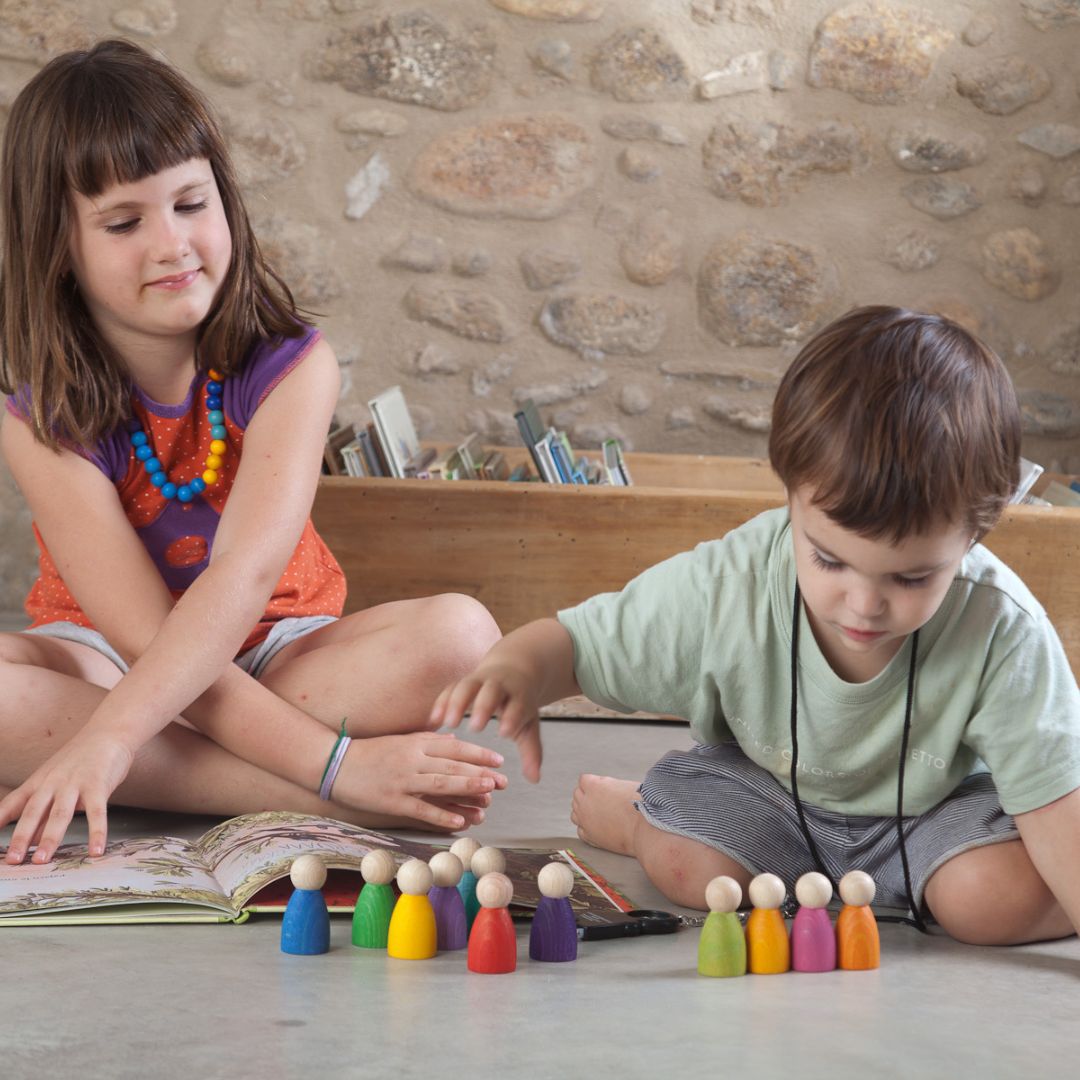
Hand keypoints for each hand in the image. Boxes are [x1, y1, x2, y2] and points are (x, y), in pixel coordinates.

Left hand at [0, 730, 134, 864]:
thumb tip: (31, 840)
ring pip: (60, 814)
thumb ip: (44, 809)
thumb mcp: (56, 779)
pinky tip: (96, 850)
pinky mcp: (99, 785)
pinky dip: (96, 832)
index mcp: (39, 781)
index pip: (13, 803)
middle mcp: (53, 782)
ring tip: (41, 860)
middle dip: (21, 838)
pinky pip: (97, 812)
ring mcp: (75, 783)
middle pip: (34, 812)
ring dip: (49, 838)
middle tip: (13, 860)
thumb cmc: (82, 758)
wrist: (109, 731)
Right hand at [331, 732, 507, 831]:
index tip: (498, 761)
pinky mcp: (391, 801)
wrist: (335, 763)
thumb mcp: (402, 740)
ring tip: (488, 794)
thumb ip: (429, 740)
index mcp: (415, 742)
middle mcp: (412, 759)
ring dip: (466, 789)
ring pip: (440, 785)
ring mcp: (402, 781)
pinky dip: (441, 816)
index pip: (454, 747)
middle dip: (480, 773)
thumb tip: (455, 739)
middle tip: (502, 781)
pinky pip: (420, 809)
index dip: (478, 754)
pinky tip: (459, 822)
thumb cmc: (371, 752)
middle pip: (452, 766)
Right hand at [430, 663, 543, 782]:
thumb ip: (531, 753)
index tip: (504, 733)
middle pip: (492, 691)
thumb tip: (535, 779)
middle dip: (484, 706)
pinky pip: (450, 688)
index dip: (512, 717)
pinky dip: (442, 702)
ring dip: (457, 703)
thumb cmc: (519, 706)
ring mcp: (480, 680)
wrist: (512, 671)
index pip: (517, 705)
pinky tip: (433, 721)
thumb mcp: (529, 726)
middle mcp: (500, 685)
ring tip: (449, 724)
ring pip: (467, 686)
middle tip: (475, 727)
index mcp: (520, 695)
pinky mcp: (462, 682)